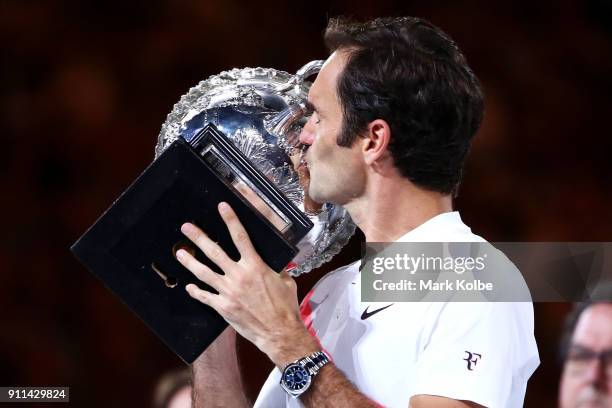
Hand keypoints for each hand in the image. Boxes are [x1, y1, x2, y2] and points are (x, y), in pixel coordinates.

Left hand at [176, 202, 318, 366]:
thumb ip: (275, 269)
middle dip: (199, 237)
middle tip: (187, 227)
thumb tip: (274, 263)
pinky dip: (196, 291)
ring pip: (204, 272)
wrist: (279, 332)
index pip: (240, 237)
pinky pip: (205, 296)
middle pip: (214, 252)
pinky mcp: (223, 307)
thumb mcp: (285, 281)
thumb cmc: (285, 307)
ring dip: (190, 261)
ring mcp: (228, 291)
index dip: (230, 220)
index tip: (222, 207)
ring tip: (179, 253)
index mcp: (255, 266)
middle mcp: (239, 276)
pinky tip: (189, 286)